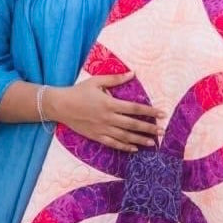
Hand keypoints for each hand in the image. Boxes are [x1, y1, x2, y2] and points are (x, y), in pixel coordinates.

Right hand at [47, 71, 164, 151]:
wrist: (60, 105)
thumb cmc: (79, 91)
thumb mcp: (97, 81)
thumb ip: (116, 78)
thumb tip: (133, 73)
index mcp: (109, 103)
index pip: (134, 108)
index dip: (149, 111)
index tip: (162, 113)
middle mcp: (108, 118)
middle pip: (133, 125)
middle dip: (149, 128)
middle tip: (163, 131)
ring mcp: (102, 129)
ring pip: (125, 137)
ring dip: (140, 140)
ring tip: (153, 143)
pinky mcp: (96, 136)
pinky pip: (113, 144)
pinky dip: (125, 147)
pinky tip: (134, 148)